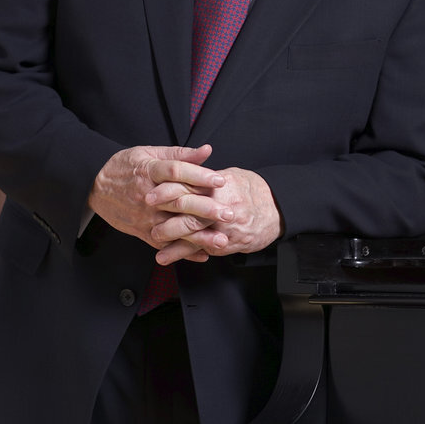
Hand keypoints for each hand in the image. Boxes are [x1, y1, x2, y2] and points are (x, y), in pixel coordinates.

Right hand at [88, 144, 220, 260]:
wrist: (94, 186)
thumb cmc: (125, 167)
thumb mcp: (149, 152)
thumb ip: (180, 153)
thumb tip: (207, 150)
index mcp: (149, 171)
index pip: (177, 172)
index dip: (199, 175)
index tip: (220, 181)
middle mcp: (147, 195)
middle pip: (179, 202)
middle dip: (206, 209)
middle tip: (229, 214)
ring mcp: (144, 216)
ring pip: (174, 227)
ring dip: (199, 236)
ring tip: (221, 240)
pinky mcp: (141, 231)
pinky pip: (164, 243)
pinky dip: (183, 251)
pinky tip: (203, 254)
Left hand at [145, 165, 283, 261]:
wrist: (277, 211)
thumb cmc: (253, 190)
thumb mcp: (232, 175)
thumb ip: (207, 175)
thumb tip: (186, 168)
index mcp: (221, 187)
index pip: (190, 187)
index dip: (168, 190)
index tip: (151, 193)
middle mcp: (223, 208)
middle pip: (190, 212)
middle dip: (166, 215)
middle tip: (147, 217)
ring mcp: (225, 229)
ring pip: (194, 235)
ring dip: (171, 240)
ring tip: (154, 240)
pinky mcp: (227, 244)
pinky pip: (202, 249)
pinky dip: (184, 253)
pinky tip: (167, 255)